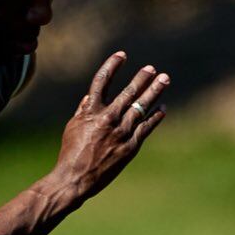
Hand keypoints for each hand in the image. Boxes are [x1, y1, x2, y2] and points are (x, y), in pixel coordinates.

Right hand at [54, 52, 169, 200]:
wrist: (76, 179)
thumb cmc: (71, 153)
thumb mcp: (73, 127)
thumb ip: (84, 110)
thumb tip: (90, 97)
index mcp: (91, 111)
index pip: (103, 81)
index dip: (112, 65)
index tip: (122, 55)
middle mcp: (108, 118)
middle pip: (129, 92)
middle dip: (142, 78)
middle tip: (152, 69)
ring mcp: (121, 132)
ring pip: (142, 107)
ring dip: (154, 91)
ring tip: (164, 79)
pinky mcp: (131, 146)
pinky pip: (147, 127)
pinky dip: (155, 117)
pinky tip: (163, 108)